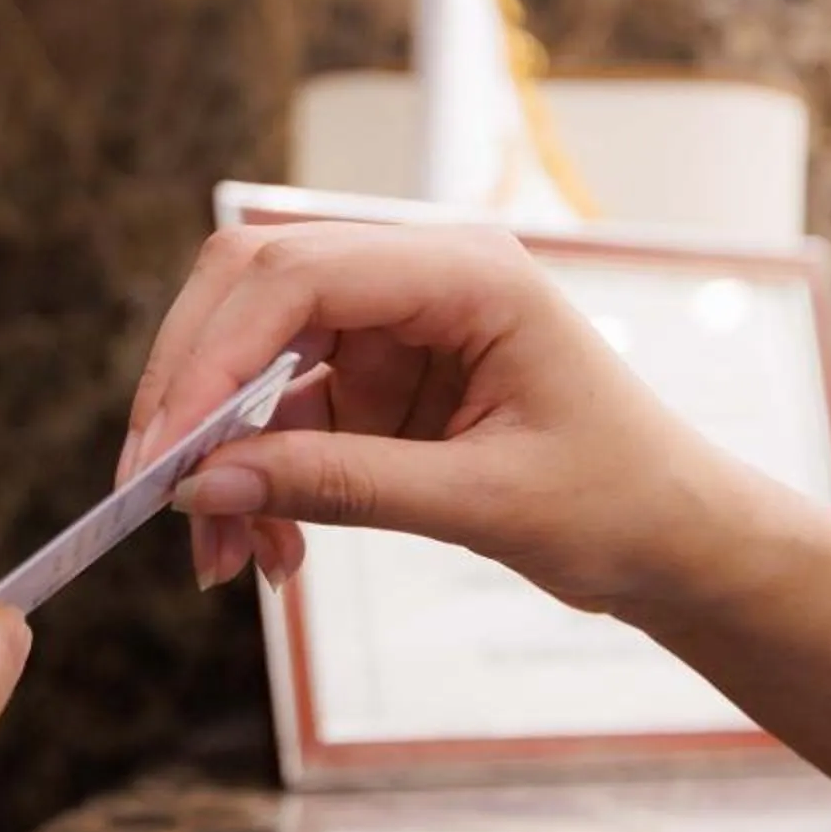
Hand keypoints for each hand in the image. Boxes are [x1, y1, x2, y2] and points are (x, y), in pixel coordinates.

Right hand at [121, 222, 741, 617]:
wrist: (678, 542)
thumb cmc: (621, 504)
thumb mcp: (482, 504)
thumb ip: (339, 486)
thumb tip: (205, 487)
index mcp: (468, 271)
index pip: (298, 276)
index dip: (211, 358)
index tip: (165, 453)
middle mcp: (421, 277)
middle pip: (254, 290)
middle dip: (192, 394)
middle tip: (152, 493)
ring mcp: (395, 325)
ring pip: (253, 357)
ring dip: (218, 453)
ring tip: (221, 560)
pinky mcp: (379, 379)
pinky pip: (282, 412)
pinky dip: (256, 479)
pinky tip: (264, 551)